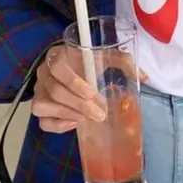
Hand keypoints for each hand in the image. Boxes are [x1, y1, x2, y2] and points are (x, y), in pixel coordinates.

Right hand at [32, 45, 146, 133]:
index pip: (57, 66)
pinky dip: (57, 126)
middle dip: (78, 105)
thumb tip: (143, 77)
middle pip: (54, 90)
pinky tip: (74, 123)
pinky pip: (43, 122)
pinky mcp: (41, 108)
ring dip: (66, 114)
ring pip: (43, 106)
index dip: (73, 81)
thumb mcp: (104, 57)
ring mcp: (39, 92)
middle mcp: (44, 73)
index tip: (91, 93)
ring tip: (86, 119)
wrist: (70, 69)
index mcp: (57, 56)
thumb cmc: (87, 62)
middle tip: (99, 114)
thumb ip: (122, 62)